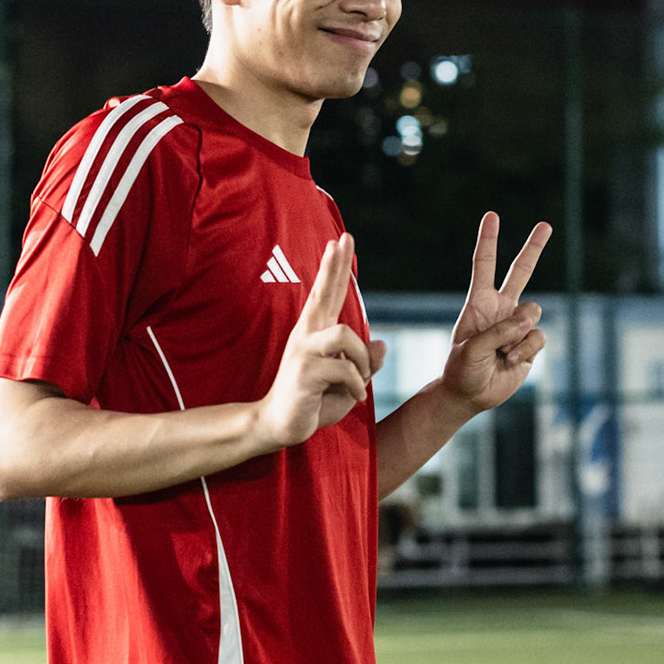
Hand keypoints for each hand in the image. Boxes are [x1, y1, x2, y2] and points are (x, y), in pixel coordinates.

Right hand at [255, 234, 388, 446]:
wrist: (279, 424)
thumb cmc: (313, 401)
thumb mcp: (348, 381)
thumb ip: (365, 363)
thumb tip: (383, 344)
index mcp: (316, 332)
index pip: (328, 293)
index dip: (335, 267)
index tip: (340, 240)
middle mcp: (307, 335)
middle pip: (324, 292)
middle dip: (335, 266)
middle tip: (343, 238)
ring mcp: (304, 351)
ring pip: (346, 335)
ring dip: (362, 361)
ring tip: (360, 381)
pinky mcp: (305, 371)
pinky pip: (345, 369)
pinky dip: (357, 386)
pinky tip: (353, 397)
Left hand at [444, 212, 549, 413]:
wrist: (471, 395)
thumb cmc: (463, 370)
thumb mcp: (472, 350)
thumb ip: (499, 332)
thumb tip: (530, 318)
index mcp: (480, 302)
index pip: (485, 265)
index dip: (489, 240)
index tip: (492, 216)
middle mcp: (501, 308)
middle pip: (521, 271)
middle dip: (533, 248)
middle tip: (546, 225)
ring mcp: (517, 325)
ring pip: (533, 312)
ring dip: (519, 334)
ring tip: (502, 353)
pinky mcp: (530, 343)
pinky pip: (538, 338)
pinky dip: (525, 352)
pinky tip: (510, 363)